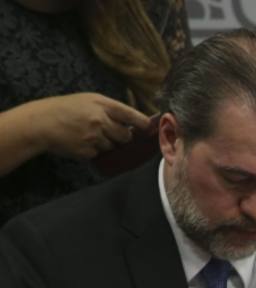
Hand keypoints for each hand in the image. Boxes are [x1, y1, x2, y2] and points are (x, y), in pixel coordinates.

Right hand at [35, 93, 150, 159]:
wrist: (40, 123)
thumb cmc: (64, 109)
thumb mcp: (87, 101)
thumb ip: (109, 109)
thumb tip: (132, 121)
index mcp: (102, 104)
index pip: (131, 115)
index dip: (143, 123)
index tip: (149, 128)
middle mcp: (100, 120)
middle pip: (126, 135)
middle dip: (122, 136)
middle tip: (109, 132)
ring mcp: (94, 137)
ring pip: (113, 146)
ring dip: (106, 143)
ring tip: (88, 134)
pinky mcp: (87, 150)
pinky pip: (99, 154)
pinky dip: (93, 150)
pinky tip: (80, 142)